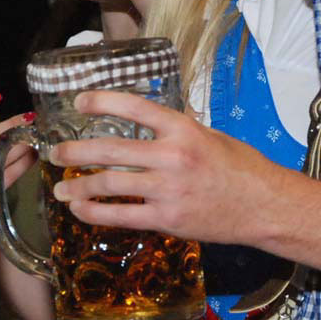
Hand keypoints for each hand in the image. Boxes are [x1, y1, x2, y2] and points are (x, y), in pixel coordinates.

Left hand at [50, 91, 285, 244]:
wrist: (263, 205)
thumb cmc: (240, 167)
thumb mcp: (209, 135)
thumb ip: (176, 130)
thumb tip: (146, 123)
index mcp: (183, 129)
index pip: (134, 107)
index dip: (102, 101)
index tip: (80, 101)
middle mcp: (172, 156)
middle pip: (111, 149)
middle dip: (76, 150)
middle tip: (56, 152)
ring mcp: (167, 189)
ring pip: (110, 184)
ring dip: (78, 186)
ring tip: (60, 186)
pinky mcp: (167, 218)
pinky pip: (121, 216)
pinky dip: (95, 213)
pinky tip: (80, 210)